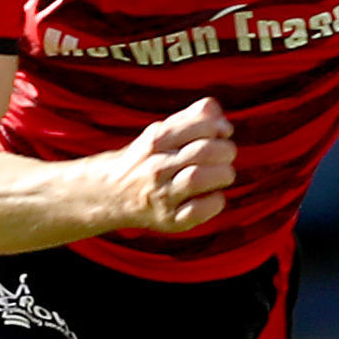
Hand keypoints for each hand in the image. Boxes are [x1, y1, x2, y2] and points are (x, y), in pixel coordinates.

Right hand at [111, 97, 234, 233]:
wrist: (113, 193)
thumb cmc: (150, 159)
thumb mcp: (164, 131)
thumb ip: (195, 118)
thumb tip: (224, 125)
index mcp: (157, 140)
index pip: (200, 125)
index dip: (219, 127)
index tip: (220, 134)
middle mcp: (156, 167)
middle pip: (203, 151)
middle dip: (225, 151)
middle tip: (224, 156)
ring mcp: (161, 195)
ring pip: (197, 179)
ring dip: (222, 174)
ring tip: (222, 175)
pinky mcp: (168, 220)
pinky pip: (197, 211)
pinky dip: (214, 202)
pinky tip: (213, 195)